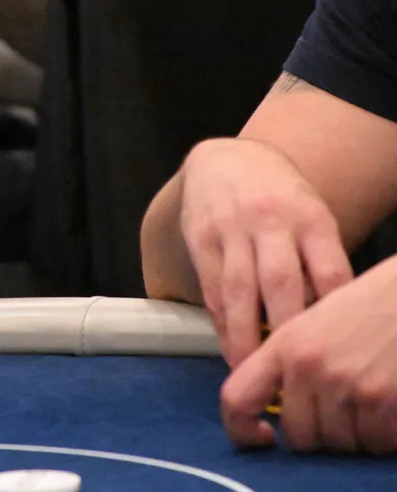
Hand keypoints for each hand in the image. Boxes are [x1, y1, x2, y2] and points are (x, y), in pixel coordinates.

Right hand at [179, 137, 353, 365]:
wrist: (226, 158)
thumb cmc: (281, 198)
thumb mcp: (311, 216)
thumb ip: (318, 260)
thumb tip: (324, 322)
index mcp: (310, 217)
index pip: (328, 269)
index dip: (330, 312)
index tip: (329, 346)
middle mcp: (270, 220)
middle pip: (280, 282)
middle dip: (284, 330)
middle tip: (289, 371)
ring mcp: (231, 228)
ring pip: (239, 289)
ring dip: (243, 334)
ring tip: (249, 369)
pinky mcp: (200, 236)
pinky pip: (212, 285)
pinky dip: (221, 319)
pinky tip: (228, 343)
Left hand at [221, 256, 396, 451]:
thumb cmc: (367, 307)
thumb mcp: (313, 323)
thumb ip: (287, 362)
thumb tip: (270, 406)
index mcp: (283, 345)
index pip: (237, 399)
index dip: (242, 431)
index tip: (264, 436)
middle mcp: (308, 366)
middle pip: (299, 436)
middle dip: (319, 434)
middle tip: (339, 414)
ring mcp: (345, 384)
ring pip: (339, 444)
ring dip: (354, 435)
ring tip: (367, 404)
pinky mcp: (382, 398)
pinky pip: (376, 443)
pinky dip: (384, 435)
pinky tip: (389, 408)